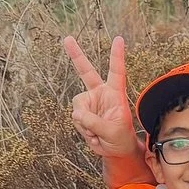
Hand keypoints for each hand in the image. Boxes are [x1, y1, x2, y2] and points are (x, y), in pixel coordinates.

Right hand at [64, 35, 144, 161]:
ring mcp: (90, 102)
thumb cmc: (121, 138)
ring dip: (86, 124)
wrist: (116, 149)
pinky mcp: (82, 112)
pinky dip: (83, 130)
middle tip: (67, 38)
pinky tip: (94, 135)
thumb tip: (77, 114)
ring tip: (99, 133)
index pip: (116, 71)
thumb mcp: (112, 131)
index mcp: (115, 93)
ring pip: (78, 108)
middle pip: (85, 71)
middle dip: (76, 55)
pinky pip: (76, 119)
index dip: (117, 55)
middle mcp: (100, 93)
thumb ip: (95, 122)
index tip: (118, 39)